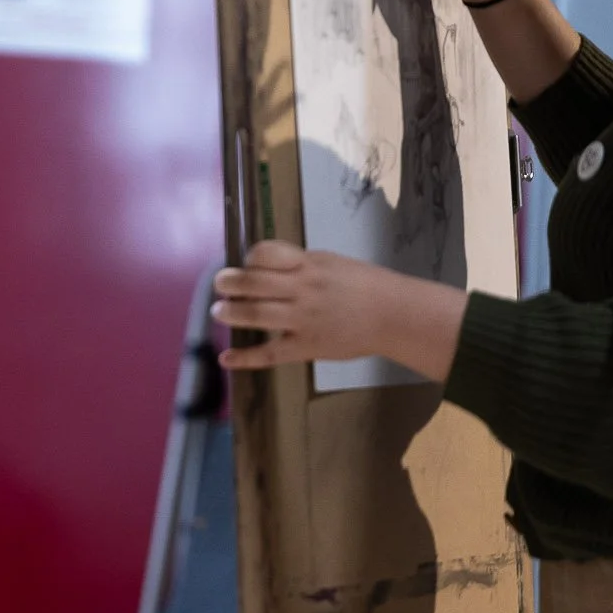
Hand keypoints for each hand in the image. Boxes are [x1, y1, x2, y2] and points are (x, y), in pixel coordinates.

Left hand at [213, 242, 396, 368]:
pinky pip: (270, 353)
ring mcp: (303, 319)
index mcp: (308, 264)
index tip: (246, 264)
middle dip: (230, 282)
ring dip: (231, 312)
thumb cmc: (364, 285)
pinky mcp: (307, 347)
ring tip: (218, 312)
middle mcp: (302, 289)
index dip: (250, 258)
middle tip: (219, 284)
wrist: (393, 315)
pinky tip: (226, 358)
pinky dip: (245, 357)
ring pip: (257, 315)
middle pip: (254, 283)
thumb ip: (300, 264)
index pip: (266, 254)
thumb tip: (268, 266)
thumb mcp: (331, 262)